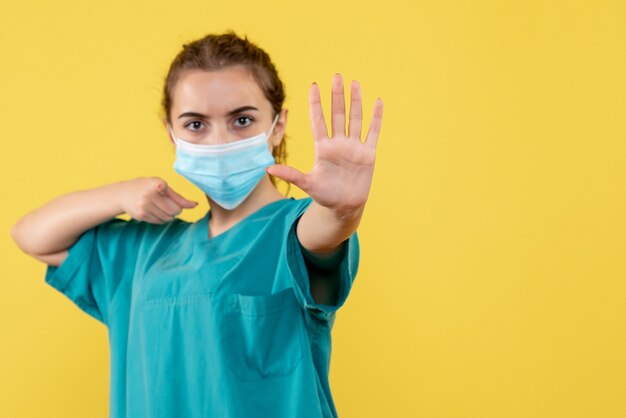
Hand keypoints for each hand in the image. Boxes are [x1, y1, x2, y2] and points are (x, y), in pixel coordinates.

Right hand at [118, 177, 197, 222]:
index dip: (180, 203)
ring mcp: (144, 206)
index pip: (175, 198)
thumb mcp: (161, 186)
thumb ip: (178, 197)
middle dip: (176, 210)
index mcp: (157, 184)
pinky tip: (154, 211)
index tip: (184, 202)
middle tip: (169, 205)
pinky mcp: (141, 215)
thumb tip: (195, 205)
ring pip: (168, 218)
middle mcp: (149, 194)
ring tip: (161, 207)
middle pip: (174, 211)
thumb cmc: (146, 187)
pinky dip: (160, 218)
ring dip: (168, 215)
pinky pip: (159, 221)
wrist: (122, 194)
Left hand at [267, 74, 382, 211]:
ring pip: (355, 119)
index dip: (316, 104)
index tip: (314, 85)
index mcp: (323, 148)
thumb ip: (290, 174)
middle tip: (337, 76)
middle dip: (337, 96)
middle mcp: (338, 143)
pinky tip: (377, 102)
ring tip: (354, 83)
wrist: (344, 207)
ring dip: (356, 101)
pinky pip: (372, 132)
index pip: (318, 121)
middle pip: (338, 114)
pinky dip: (376, 118)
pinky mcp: (368, 154)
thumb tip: (267, 169)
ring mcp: (354, 147)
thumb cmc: (324, 195)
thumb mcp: (307, 184)